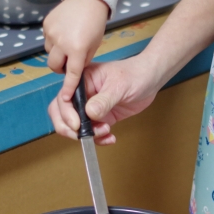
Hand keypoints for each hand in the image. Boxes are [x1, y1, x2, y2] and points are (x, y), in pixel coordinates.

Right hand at [43, 0, 108, 101]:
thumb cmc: (95, 23)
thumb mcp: (94, 46)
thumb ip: (82, 60)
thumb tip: (73, 71)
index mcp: (77, 49)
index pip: (72, 74)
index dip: (68, 88)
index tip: (65, 98)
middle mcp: (62, 42)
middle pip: (54, 66)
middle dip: (61, 68)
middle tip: (69, 64)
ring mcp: (52, 33)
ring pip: (50, 53)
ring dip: (57, 53)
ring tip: (68, 44)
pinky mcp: (46, 25)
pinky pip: (47, 40)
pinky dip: (54, 41)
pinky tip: (64, 33)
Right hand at [47, 55, 161, 144]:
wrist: (151, 79)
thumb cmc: (135, 74)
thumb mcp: (119, 86)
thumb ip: (104, 100)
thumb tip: (89, 113)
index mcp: (82, 80)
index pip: (63, 98)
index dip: (66, 113)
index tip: (77, 124)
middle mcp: (83, 94)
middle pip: (62, 113)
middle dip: (68, 127)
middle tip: (82, 135)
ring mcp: (91, 107)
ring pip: (76, 126)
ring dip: (87, 134)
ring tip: (105, 131)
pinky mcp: (101, 118)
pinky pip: (93, 132)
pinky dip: (99, 139)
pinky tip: (110, 138)